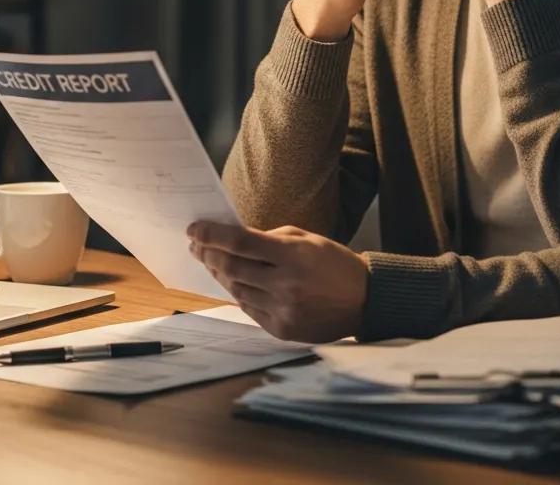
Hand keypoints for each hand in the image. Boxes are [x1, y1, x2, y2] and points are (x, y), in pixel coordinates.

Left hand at [187, 221, 368, 342]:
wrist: (365, 300)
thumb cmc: (333, 263)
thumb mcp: (305, 238)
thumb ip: (268, 239)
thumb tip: (233, 239)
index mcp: (292, 256)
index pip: (239, 242)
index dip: (212, 234)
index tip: (194, 229)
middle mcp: (285, 285)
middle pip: (232, 268)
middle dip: (208, 254)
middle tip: (196, 245)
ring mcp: (283, 310)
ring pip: (236, 290)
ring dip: (220, 275)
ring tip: (212, 262)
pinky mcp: (282, 330)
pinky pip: (249, 309)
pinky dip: (239, 294)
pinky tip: (234, 282)